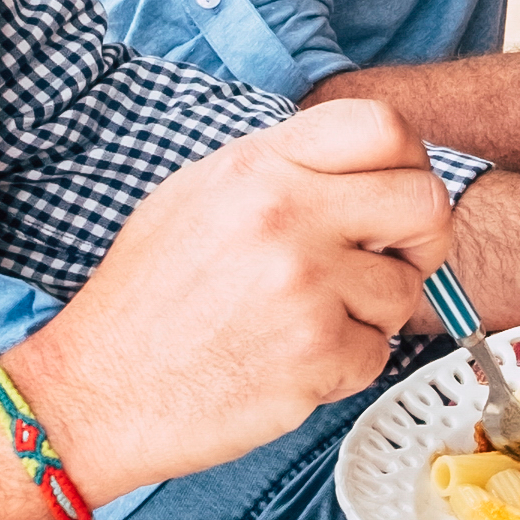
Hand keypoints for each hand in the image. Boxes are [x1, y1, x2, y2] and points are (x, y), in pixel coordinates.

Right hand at [27, 97, 454, 491]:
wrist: (94, 391)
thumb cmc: (145, 302)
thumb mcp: (197, 198)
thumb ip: (282, 174)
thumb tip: (366, 170)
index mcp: (257, 166)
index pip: (383, 127)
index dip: (409, 162)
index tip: (396, 198)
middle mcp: (285, 213)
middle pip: (425, 202)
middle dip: (422, 241)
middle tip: (390, 267)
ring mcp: (304, 283)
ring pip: (406, 289)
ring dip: (372, 316)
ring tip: (305, 326)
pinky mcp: (316, 351)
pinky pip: (378, 353)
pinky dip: (344, 368)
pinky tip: (288, 366)